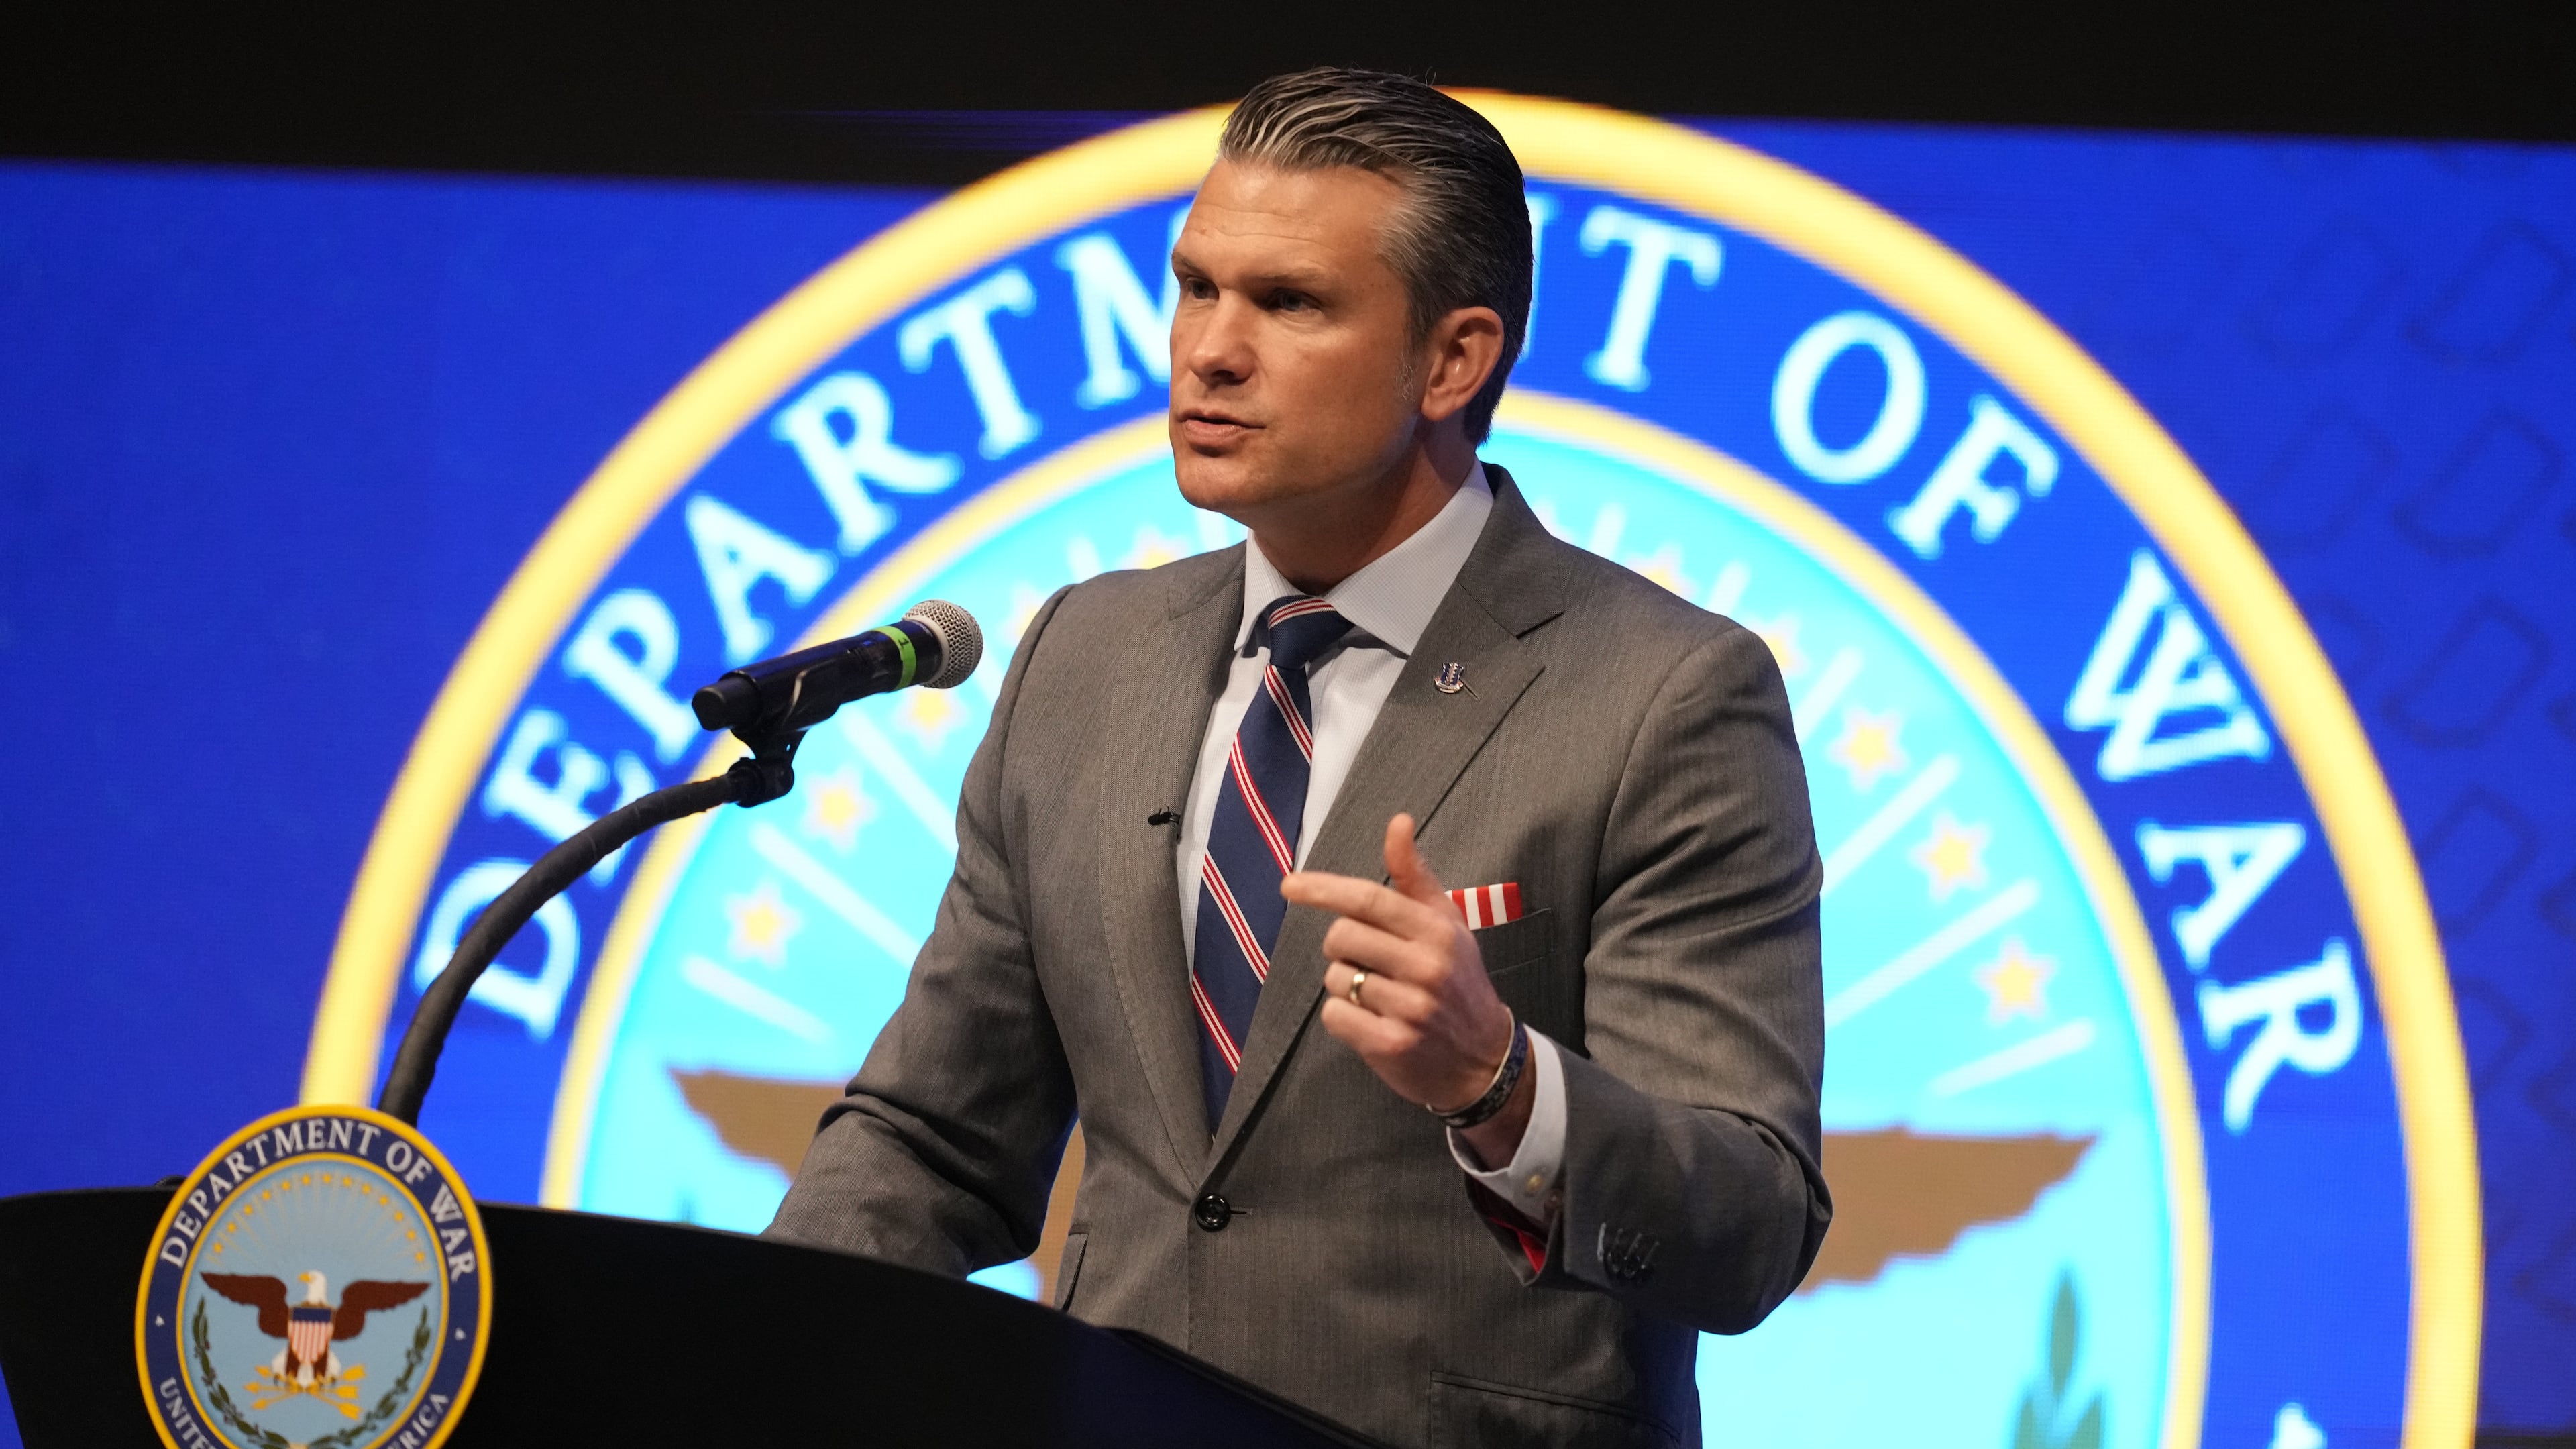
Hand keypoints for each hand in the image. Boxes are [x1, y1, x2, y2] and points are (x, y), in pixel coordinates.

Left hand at [1283, 814, 1533, 1164]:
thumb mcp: (1446, 923)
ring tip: (1379, 996)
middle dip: (1342, 947)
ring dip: (1344, 985)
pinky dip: (1343, 1017)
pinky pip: (1335, 1014)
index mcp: (1437, 930)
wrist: (1483, 1059)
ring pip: (1335, 978)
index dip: (1324, 888)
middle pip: (1342, 937)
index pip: (1369, 899)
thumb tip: (1398, 821)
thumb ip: (1414, 876)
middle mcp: (1427, 966)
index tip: (1290, 885)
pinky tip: (1373, 1021)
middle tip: (1367, 961)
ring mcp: (1410, 1007)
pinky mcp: (1391, 1043)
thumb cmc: (1458, 981)